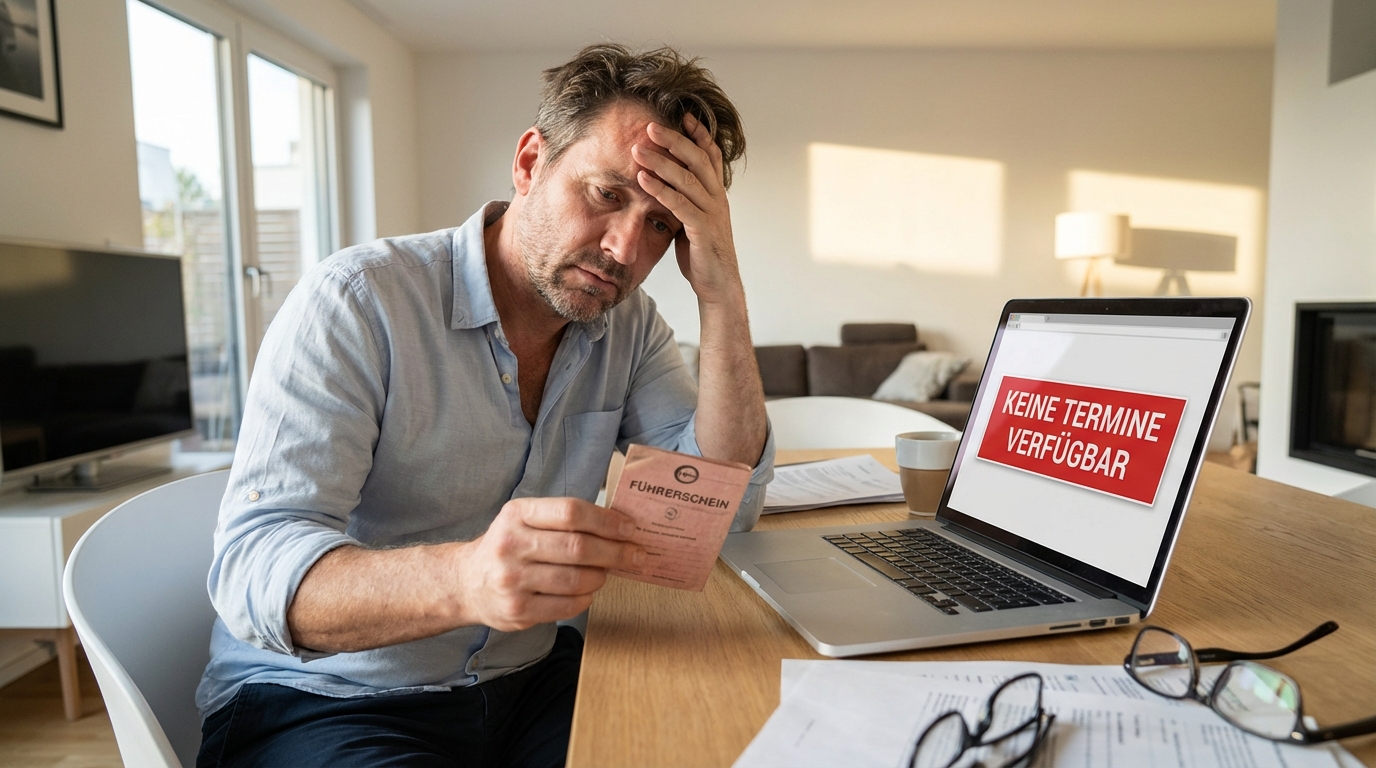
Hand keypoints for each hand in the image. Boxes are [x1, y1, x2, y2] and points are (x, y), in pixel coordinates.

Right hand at [452, 497, 644, 631]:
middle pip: (578, 547)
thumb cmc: (508, 547)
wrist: (467, 583)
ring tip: (605, 572)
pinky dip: (586, 598)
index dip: (606, 521)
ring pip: (576, 579)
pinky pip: (567, 605)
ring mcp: (512, 581)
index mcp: (516, 514)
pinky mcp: (518, 611)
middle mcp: (511, 545)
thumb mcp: (524, 519)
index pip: (570, 512)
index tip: (629, 528)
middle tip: (635, 554)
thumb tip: (617, 526)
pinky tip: (587, 591)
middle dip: (615, 552)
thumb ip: (563, 519)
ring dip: (601, 576)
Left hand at [632, 114, 743, 306]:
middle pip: (699, 159)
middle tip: (650, 125)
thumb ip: (683, 200)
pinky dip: (660, 189)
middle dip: (675, 140)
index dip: (699, 134)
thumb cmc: (702, 253)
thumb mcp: (692, 220)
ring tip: (638, 149)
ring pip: (688, 179)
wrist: (718, 285)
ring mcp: (712, 213)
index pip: (711, 156)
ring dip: (661, 161)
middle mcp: (717, 199)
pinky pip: (680, 204)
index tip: (683, 115)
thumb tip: (662, 184)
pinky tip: (643, 179)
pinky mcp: (703, 230)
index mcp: (716, 194)